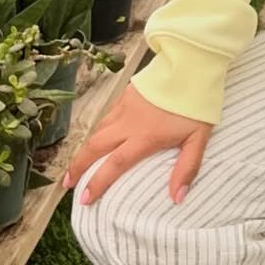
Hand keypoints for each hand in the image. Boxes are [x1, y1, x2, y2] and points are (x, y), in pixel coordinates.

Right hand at [63, 83, 211, 206]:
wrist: (190, 65)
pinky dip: (99, 129)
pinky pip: (107, 115)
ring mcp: (125, 106)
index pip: (113, 165)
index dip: (97, 183)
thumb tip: (177, 198)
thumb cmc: (197, 103)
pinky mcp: (127, 93)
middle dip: (77, 167)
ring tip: (79, 163)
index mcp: (144, 137)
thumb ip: (187, 169)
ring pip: (98, 130)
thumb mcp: (198, 138)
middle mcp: (128, 123)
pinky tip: (100, 135)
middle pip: (94, 147)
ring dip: (86, 148)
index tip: (85, 200)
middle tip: (67, 184)